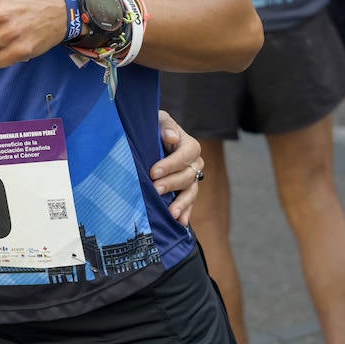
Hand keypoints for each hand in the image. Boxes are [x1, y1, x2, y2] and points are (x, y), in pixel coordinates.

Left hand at [150, 109, 202, 224]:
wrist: (150, 139)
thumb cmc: (153, 127)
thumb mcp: (157, 120)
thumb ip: (165, 125)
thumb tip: (171, 137)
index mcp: (189, 144)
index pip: (186, 154)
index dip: (171, 163)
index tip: (153, 172)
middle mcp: (194, 163)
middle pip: (188, 175)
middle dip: (171, 183)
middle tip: (155, 189)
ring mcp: (191, 178)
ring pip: (191, 191)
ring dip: (182, 203)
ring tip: (171, 214)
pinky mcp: (185, 190)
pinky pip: (189, 202)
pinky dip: (185, 212)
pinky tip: (181, 223)